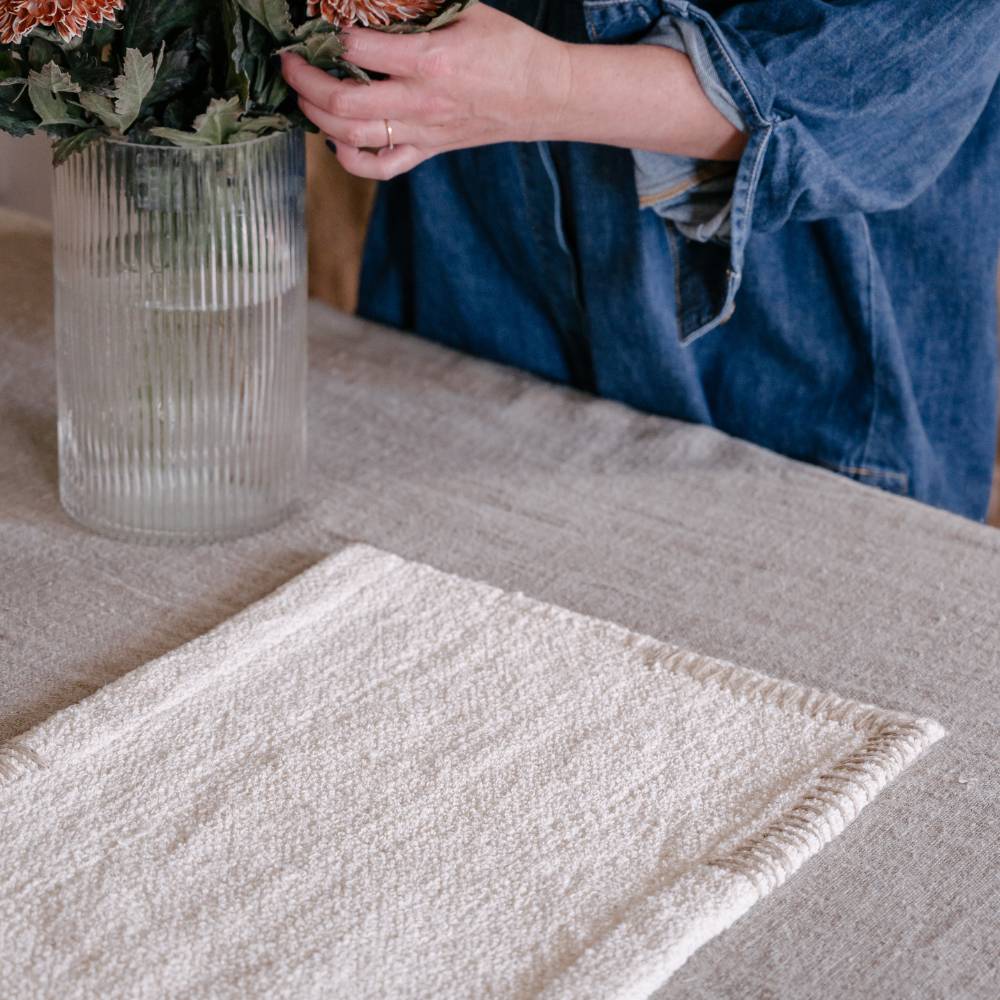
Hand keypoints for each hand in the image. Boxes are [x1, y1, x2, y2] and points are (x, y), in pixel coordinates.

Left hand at [280, 5, 570, 179]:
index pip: (357, 47)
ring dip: (316, 117)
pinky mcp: (428, 150)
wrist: (545, 95)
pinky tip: (336, 139)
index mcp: (430, 61)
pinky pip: (379, 167)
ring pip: (351, 137)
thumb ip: (418, 6)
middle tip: (290, 61)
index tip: (312, 23)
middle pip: (341, 101)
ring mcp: (422, 132)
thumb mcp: (466, 9)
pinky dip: (349, 158)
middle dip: (303, 80)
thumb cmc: (509, 48)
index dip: (326, 32)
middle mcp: (421, 103)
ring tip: (304, 95)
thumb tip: (371, 2)